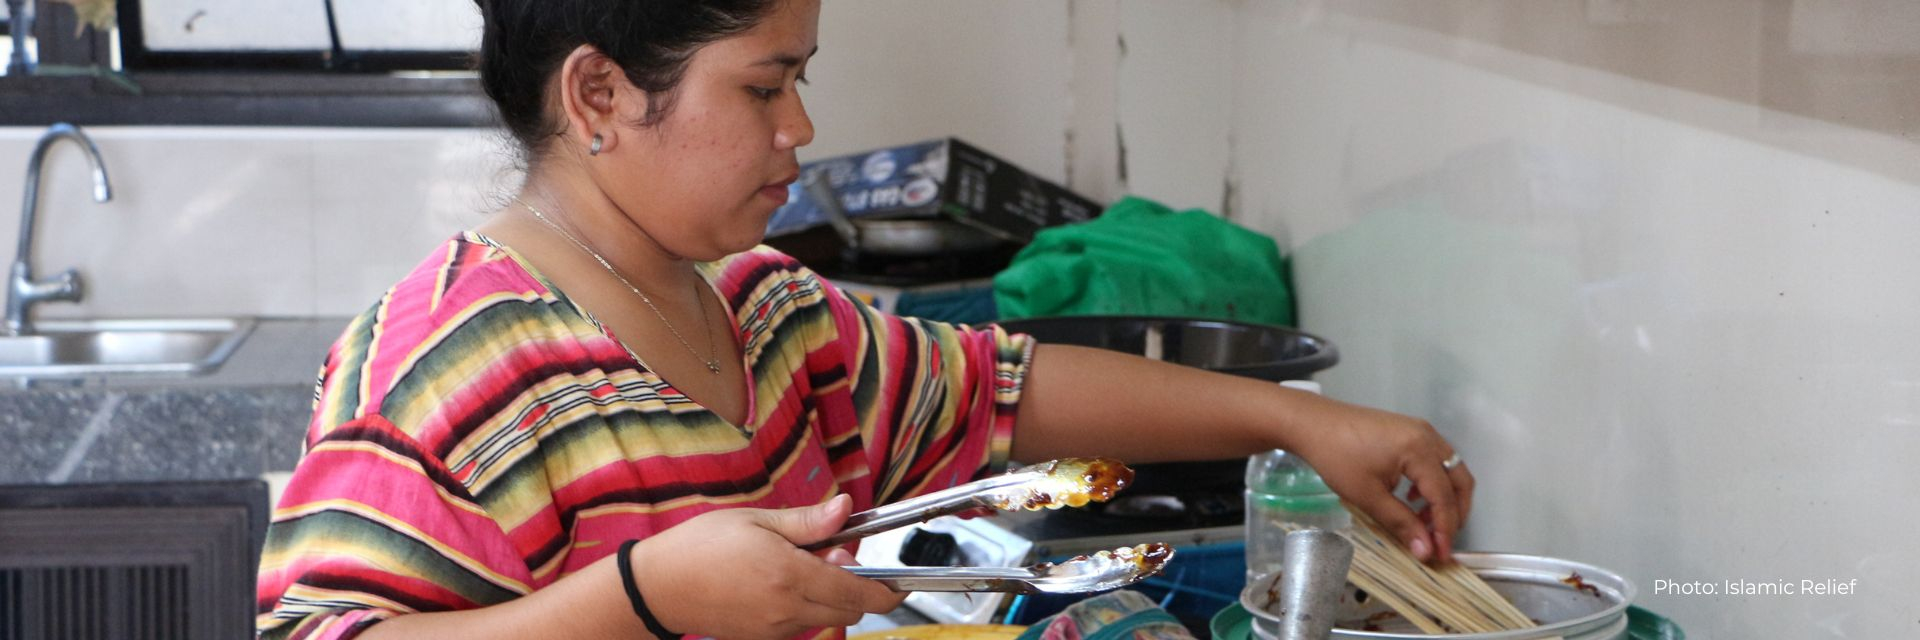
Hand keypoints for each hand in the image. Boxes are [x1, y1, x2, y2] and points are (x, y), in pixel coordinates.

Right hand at [629, 494, 907, 639]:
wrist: (658, 588)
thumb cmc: (701, 548)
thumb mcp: (756, 521)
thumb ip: (808, 522)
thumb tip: (846, 509)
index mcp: (791, 576)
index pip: (859, 593)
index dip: (887, 590)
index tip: (898, 581)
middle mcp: (788, 610)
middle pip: (851, 611)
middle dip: (858, 587)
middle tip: (833, 554)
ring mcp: (775, 630)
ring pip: (828, 618)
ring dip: (831, 596)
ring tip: (798, 565)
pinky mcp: (763, 639)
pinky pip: (803, 625)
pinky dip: (808, 607)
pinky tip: (783, 583)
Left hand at [1286, 394, 1475, 563]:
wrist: (1313, 423)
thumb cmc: (1336, 457)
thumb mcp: (1368, 496)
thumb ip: (1401, 523)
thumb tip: (1425, 551)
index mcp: (1419, 450)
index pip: (1444, 496)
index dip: (1446, 529)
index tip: (1441, 554)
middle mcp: (1428, 436)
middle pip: (1459, 480)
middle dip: (1455, 513)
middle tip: (1440, 540)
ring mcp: (1421, 430)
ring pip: (1451, 469)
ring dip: (1445, 498)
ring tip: (1424, 523)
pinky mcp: (1410, 430)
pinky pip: (1435, 460)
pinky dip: (1433, 482)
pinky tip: (1412, 498)